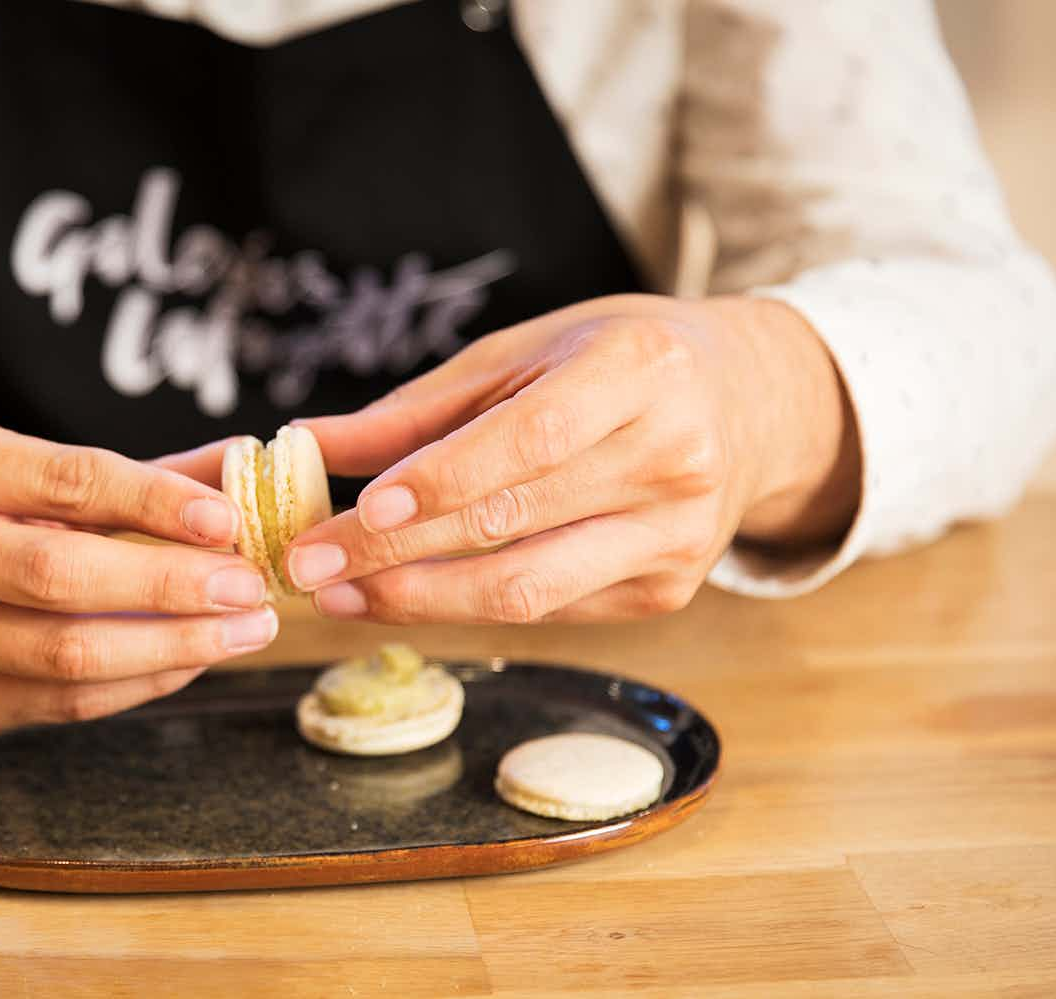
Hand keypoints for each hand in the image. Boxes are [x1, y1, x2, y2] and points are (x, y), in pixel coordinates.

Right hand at [0, 416, 276, 729]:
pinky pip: (62, 703)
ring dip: (173, 646)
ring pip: (66, 654)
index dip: (156, 503)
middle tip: (250, 588)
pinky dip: (139, 683)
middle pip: (60, 575)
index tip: (230, 521)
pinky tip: (191, 660)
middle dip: (172, 585)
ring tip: (243, 631)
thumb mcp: (29, 464)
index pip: (67, 480)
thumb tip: (246, 470)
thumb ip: (137, 474)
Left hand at [283, 294, 858, 623]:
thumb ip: (418, 408)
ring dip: (421, 599)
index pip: (529, 441)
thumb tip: (309, 445)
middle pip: (515, 523)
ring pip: (529, 589)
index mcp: (639, 372)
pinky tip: (404, 596)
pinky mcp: (668, 590)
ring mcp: (678, 536)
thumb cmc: (616, 364)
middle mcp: (673, 458)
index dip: (441, 481)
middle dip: (396, 553)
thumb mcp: (524, 354)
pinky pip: (549, 610)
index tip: (359, 509)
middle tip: (309, 565)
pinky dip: (467, 607)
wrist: (746, 403)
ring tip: (341, 595)